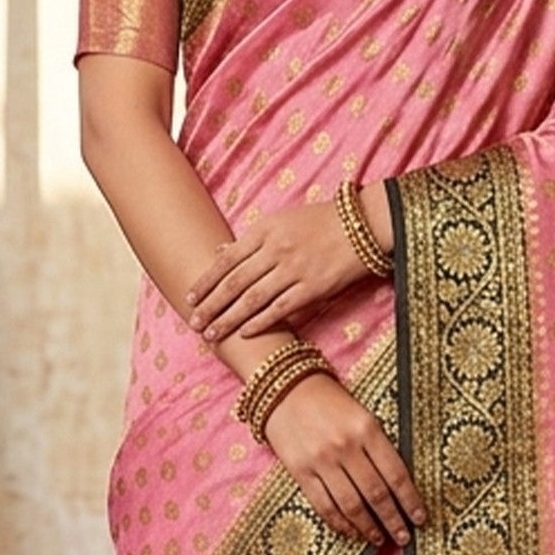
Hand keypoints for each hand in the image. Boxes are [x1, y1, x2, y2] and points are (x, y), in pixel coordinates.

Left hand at [187, 199, 367, 340]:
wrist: (364, 224)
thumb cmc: (322, 221)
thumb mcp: (283, 220)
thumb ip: (252, 239)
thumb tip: (219, 252)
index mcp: (266, 230)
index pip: (226, 260)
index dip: (206, 281)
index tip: (190, 298)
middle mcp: (276, 249)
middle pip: (235, 283)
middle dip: (211, 305)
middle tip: (194, 323)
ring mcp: (295, 270)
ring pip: (253, 299)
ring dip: (229, 319)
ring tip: (212, 334)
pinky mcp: (314, 288)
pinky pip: (281, 309)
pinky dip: (260, 322)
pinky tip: (245, 333)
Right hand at [261, 375, 425, 548]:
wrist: (285, 390)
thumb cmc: (330, 402)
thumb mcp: (363, 415)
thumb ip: (378, 447)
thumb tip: (397, 486)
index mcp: (367, 429)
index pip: (396, 474)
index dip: (410, 501)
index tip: (420, 519)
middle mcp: (346, 447)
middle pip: (376, 494)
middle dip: (393, 520)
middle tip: (403, 537)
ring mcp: (321, 461)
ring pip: (351, 505)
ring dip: (368, 527)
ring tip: (379, 539)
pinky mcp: (300, 471)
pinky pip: (324, 505)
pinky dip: (340, 523)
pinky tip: (351, 531)